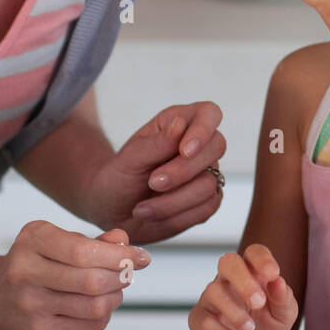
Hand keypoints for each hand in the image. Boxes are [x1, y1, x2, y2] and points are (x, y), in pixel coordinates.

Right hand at [0, 222, 149, 329]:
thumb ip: (94, 240)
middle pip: (92, 281)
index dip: (120, 255)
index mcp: (33, 239)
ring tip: (115, 287)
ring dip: (116, 296)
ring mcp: (29, 306)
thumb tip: (124, 240)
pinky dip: (104, 314)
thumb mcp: (59, 240)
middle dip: (121, 276)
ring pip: (94, 306)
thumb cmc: (37, 262)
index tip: (142, 256)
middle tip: (130, 272)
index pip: (84, 251)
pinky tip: (99, 304)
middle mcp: (25, 272)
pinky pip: (89, 325)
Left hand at [85, 102, 227, 245]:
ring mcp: (206, 173)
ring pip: (210, 184)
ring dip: (173, 201)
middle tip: (153, 183)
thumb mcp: (130, 159)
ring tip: (142, 208)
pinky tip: (155, 215)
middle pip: (216, 147)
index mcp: (179, 122)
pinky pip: (207, 208)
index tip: (184, 151)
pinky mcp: (207, 200)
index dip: (203, 130)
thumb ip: (157, 142)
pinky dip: (178, 216)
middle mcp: (198, 146)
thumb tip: (180, 124)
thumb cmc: (119, 177)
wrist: (113, 211)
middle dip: (183, 171)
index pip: (208, 113)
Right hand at [189, 243, 298, 329]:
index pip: (253, 253)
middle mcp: (229, 281)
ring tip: (249, 329)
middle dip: (243, 280)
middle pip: (228, 262)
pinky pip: (202, 319)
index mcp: (252, 273)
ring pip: (214, 291)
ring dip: (234, 312)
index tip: (273, 274)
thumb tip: (278, 281)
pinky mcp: (198, 319)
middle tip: (258, 302)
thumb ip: (284, 298)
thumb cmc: (267, 328)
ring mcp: (211, 299)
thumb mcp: (284, 316)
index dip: (262, 259)